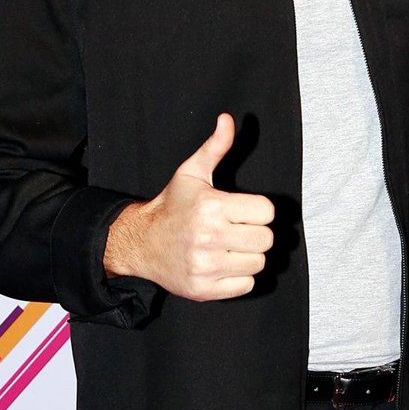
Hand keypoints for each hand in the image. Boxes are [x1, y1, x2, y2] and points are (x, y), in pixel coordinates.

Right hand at [103, 113, 274, 300]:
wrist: (141, 243)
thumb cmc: (172, 206)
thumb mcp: (192, 172)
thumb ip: (215, 146)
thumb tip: (227, 120)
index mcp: (211, 206)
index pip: (266, 211)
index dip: (257, 209)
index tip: (243, 210)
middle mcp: (209, 237)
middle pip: (266, 239)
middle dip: (255, 232)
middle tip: (237, 228)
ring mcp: (206, 266)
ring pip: (258, 263)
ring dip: (249, 255)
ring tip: (230, 246)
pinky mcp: (204, 290)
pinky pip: (246, 285)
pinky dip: (239, 277)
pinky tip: (223, 263)